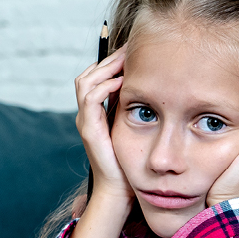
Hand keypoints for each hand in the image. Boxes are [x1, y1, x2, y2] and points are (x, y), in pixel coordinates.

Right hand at [74, 50, 132, 206]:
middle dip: (110, 58)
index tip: (134, 50)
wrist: (120, 190)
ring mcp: (86, 121)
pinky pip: (91, 99)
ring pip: (86, 81)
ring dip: (106, 67)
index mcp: (97, 111)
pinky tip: (121, 81)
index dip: (112, 60)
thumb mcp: (136, 127)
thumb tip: (153, 86)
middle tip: (131, 47)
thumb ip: (136, 107)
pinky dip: (104, 86)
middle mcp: (87, 113)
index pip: (97, 76)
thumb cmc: (131, 161)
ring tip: (126, 59)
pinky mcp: (89, 130)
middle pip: (89, 73)